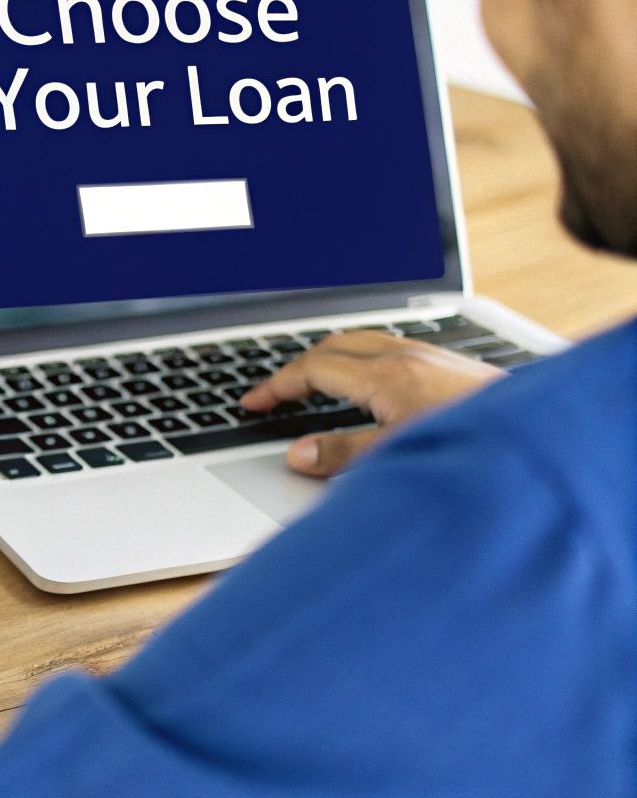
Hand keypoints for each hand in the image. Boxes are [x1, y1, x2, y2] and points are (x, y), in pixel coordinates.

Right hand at [240, 330, 505, 476]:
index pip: (313, 368)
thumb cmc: (479, 445)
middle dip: (295, 367)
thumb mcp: (399, 453)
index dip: (276, 386)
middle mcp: (406, 356)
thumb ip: (344, 453)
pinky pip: (388, 349)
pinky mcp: (448, 364)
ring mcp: (429, 356)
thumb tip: (298, 454)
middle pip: (332, 345)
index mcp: (386, 375)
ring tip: (310, 387)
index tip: (253, 403)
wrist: (545, 432)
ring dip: (328, 360)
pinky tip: (366, 386)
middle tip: (273, 394)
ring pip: (361, 343)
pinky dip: (359, 361)